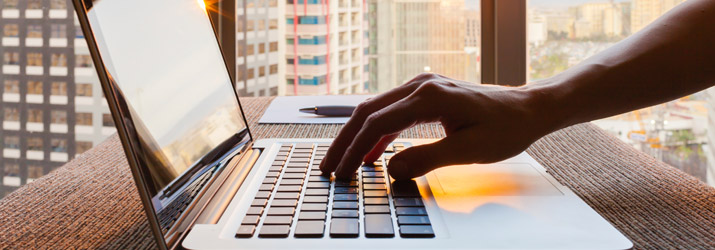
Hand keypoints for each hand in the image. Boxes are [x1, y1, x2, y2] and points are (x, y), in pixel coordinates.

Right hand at [319, 73, 555, 179]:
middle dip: (344, 141)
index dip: (354, 149)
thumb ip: (427, 159)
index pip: (378, 123)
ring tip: (341, 162)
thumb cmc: (506, 128)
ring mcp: (422, 87)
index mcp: (429, 96)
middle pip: (367, 111)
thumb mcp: (469, 149)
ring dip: (356, 136)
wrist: (527, 109)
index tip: (341, 171)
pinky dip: (377, 133)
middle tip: (328, 168)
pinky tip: (370, 153)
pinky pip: (391, 112)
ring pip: (375, 109)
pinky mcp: (426, 95)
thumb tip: (390, 170)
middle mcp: (421, 85)